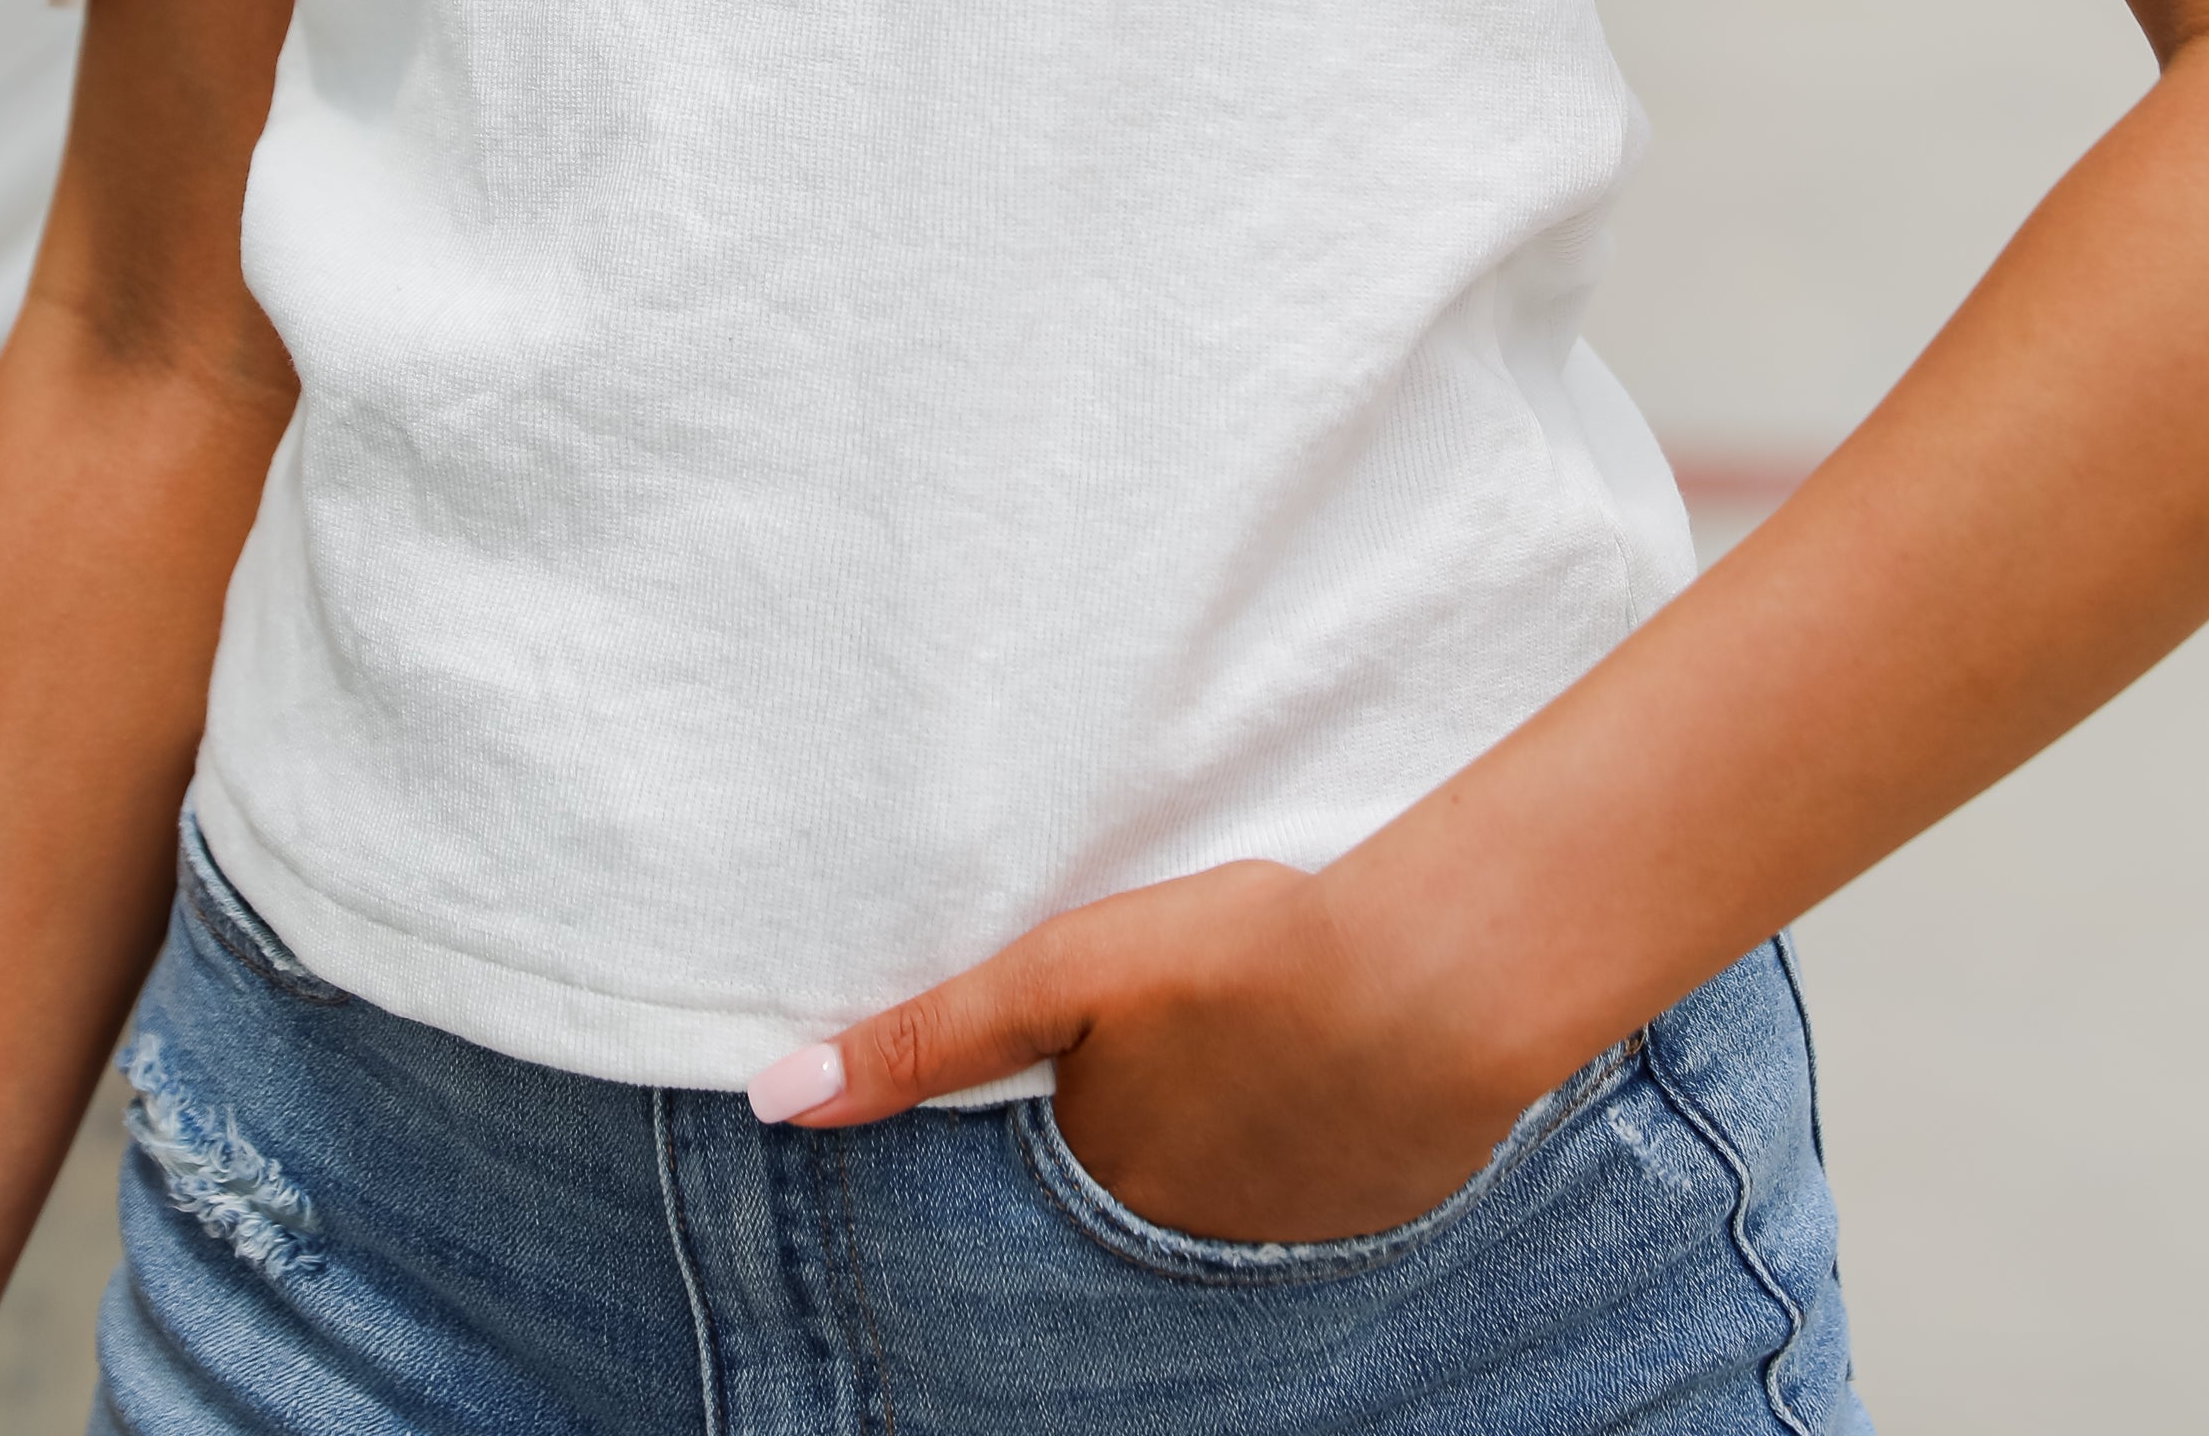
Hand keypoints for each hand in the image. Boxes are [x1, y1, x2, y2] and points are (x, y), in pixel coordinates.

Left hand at [741, 859, 1535, 1246]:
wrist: (1431, 983)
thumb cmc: (1238, 964)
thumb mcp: (1063, 976)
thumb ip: (929, 1037)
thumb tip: (776, 1098)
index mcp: (1105, 1190)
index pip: (1047, 1178)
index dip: (1059, 1117)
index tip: (1080, 1076)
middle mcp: (1187, 1244)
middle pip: (1137, 1188)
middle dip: (1145, 1133)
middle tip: (1180, 1052)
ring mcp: (1291, 1238)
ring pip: (1230, 1189)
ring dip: (1230, 1137)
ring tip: (1249, 1055)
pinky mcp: (1381, 1208)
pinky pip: (1319, 1186)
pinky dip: (1314, 1136)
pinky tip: (1330, 1071)